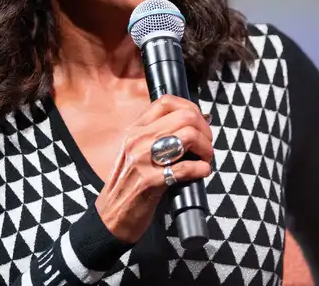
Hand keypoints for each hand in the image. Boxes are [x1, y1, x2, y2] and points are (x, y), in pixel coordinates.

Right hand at [94, 95, 213, 242]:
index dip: (190, 108)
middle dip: (205, 130)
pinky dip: (202, 169)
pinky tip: (202, 172)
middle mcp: (138, 140)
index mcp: (135, 130)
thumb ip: (158, 135)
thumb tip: (195, 122)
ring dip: (206, 148)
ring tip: (205, 159)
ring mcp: (143, 160)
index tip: (199, 122)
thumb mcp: (136, 151)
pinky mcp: (151, 182)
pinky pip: (186, 167)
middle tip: (206, 144)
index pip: (166, 102)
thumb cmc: (129, 183)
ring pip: (189, 136)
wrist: (111, 215)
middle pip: (185, 117)